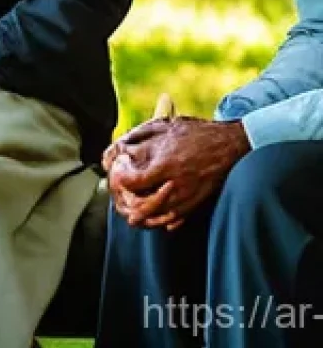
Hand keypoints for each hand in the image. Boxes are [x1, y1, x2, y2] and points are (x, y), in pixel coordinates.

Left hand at [104, 117, 249, 229]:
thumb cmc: (195, 133)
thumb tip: (117, 148)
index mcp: (165, 164)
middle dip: (127, 204)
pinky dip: (160, 220)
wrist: (229, 145)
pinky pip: (174, 220)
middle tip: (119, 197)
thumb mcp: (164, 127)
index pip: (134, 182)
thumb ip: (137, 137)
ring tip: (130, 211)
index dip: (120, 180)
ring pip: (158, 217)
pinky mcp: (196, 204)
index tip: (117, 174)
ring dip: (141, 216)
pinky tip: (153, 216)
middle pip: (143, 206)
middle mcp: (176, 185)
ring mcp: (187, 198)